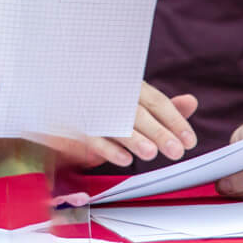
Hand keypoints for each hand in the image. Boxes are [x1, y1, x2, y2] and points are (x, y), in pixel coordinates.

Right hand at [32, 81, 197, 166]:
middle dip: (159, 131)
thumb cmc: (99, 103)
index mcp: (126, 84)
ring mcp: (90, 106)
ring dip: (134, 138)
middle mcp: (110, 92)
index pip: (154, 99)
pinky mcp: (72, 122)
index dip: (174, 119)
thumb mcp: (130, 104)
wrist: (52, 98)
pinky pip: (92, 135)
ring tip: (152, 153)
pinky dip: (109, 148)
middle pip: (137, 111)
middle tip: (176, 150)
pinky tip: (125, 158)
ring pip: (115, 122)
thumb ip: (159, 107)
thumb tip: (191, 102)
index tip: (190, 140)